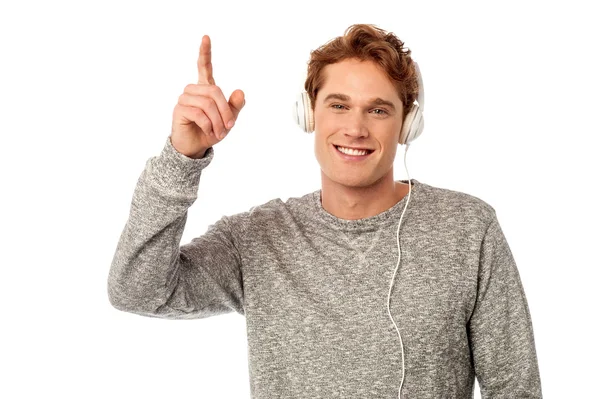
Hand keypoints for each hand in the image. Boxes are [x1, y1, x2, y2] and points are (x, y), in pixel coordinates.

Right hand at [171, 35, 245, 157]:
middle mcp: (193, 90)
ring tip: (219, 132)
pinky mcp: (179, 109)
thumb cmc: (211, 131)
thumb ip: (235, 106)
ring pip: (207, 103)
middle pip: (214, 91)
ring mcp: (185, 99)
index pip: (204, 67)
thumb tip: (240, 92)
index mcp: (205, 89)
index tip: (206, 37)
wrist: (196, 146)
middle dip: (225, 110)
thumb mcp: (228, 119)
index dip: (205, 53)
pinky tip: (209, 131)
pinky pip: (199, 113)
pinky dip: (209, 124)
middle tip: (229, 126)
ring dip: (217, 120)